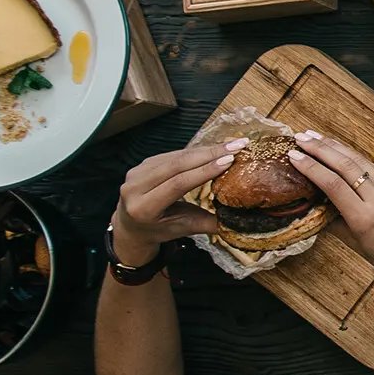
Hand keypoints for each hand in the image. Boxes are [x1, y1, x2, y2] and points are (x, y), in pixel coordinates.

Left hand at [112, 140, 245, 260]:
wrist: (131, 226)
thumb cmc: (160, 229)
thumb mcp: (184, 229)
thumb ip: (209, 224)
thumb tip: (241, 221)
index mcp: (143, 208)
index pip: (177, 184)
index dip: (204, 171)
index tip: (230, 160)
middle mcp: (135, 188)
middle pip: (176, 165)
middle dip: (210, 154)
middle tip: (237, 146)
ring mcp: (136, 173)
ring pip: (176, 156)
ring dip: (206, 150)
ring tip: (231, 145)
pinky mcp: (143, 164)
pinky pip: (173, 154)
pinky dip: (195, 151)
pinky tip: (214, 148)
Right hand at [286, 132, 373, 286]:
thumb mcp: (358, 247)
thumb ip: (336, 225)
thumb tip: (315, 208)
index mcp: (365, 218)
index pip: (333, 184)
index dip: (311, 167)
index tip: (293, 156)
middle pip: (345, 166)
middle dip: (320, 148)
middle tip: (299, 138)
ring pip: (359, 161)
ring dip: (335, 146)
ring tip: (314, 136)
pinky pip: (372, 167)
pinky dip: (352, 155)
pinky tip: (339, 149)